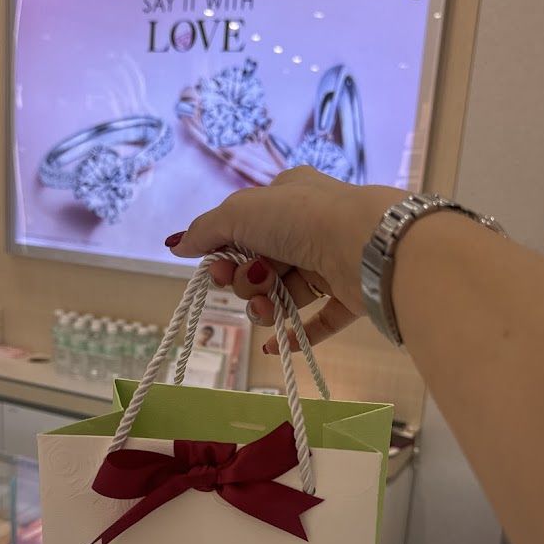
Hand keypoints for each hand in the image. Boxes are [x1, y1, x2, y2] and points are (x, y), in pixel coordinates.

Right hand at [166, 167, 400, 349]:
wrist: (366, 245)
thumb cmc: (300, 219)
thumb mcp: (240, 211)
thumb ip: (206, 230)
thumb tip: (177, 244)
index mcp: (287, 196)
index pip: (244, 228)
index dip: (225, 254)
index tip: (216, 270)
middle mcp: (309, 227)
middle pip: (261, 264)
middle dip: (245, 280)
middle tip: (251, 282)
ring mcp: (330, 261)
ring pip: (284, 293)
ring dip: (264, 307)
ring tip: (263, 310)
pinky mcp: (349, 294)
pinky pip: (317, 321)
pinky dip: (294, 334)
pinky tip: (273, 347)